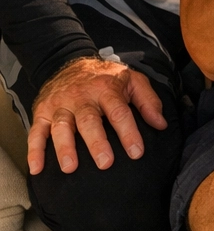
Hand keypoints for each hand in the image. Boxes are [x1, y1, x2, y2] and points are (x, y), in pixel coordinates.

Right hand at [27, 56, 166, 174]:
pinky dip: (34, 150)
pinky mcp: (42, 112)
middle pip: (89, 121)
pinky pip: (36, 132)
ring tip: (70, 167)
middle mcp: (82, 97)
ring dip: (64, 148)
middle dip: (97, 142)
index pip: (119, 112)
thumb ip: (148, 101)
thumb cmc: (106, 77)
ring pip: (61, 126)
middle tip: (105, 163)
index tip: (136, 152)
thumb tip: (161, 124)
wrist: (70, 62)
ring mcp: (60, 105)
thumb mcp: (132, 80)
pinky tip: (37, 168)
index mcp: (106, 89)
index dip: (128, 132)